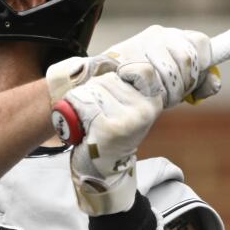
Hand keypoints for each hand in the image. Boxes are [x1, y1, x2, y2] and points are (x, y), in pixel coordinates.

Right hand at [47, 25, 220, 109]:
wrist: (96, 85)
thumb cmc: (137, 85)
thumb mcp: (171, 83)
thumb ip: (194, 82)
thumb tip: (214, 85)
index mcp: (171, 36)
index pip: (200, 43)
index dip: (201, 66)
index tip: (192, 82)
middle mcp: (159, 35)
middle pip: (188, 59)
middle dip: (182, 84)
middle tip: (167, 95)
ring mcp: (142, 44)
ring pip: (171, 70)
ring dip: (167, 91)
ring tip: (152, 95)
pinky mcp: (127, 56)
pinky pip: (149, 76)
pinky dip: (150, 91)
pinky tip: (141, 93)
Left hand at [63, 71, 162, 215]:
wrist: (102, 168)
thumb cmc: (110, 133)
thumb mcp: (127, 109)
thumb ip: (127, 88)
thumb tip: (112, 62)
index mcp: (152, 101)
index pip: (141, 70)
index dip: (121, 74)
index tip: (113, 88)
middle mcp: (144, 110)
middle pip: (109, 79)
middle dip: (96, 90)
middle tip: (97, 112)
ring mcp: (129, 119)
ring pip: (96, 90)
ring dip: (85, 101)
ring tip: (91, 119)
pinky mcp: (110, 128)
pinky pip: (86, 104)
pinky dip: (77, 111)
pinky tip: (85, 126)